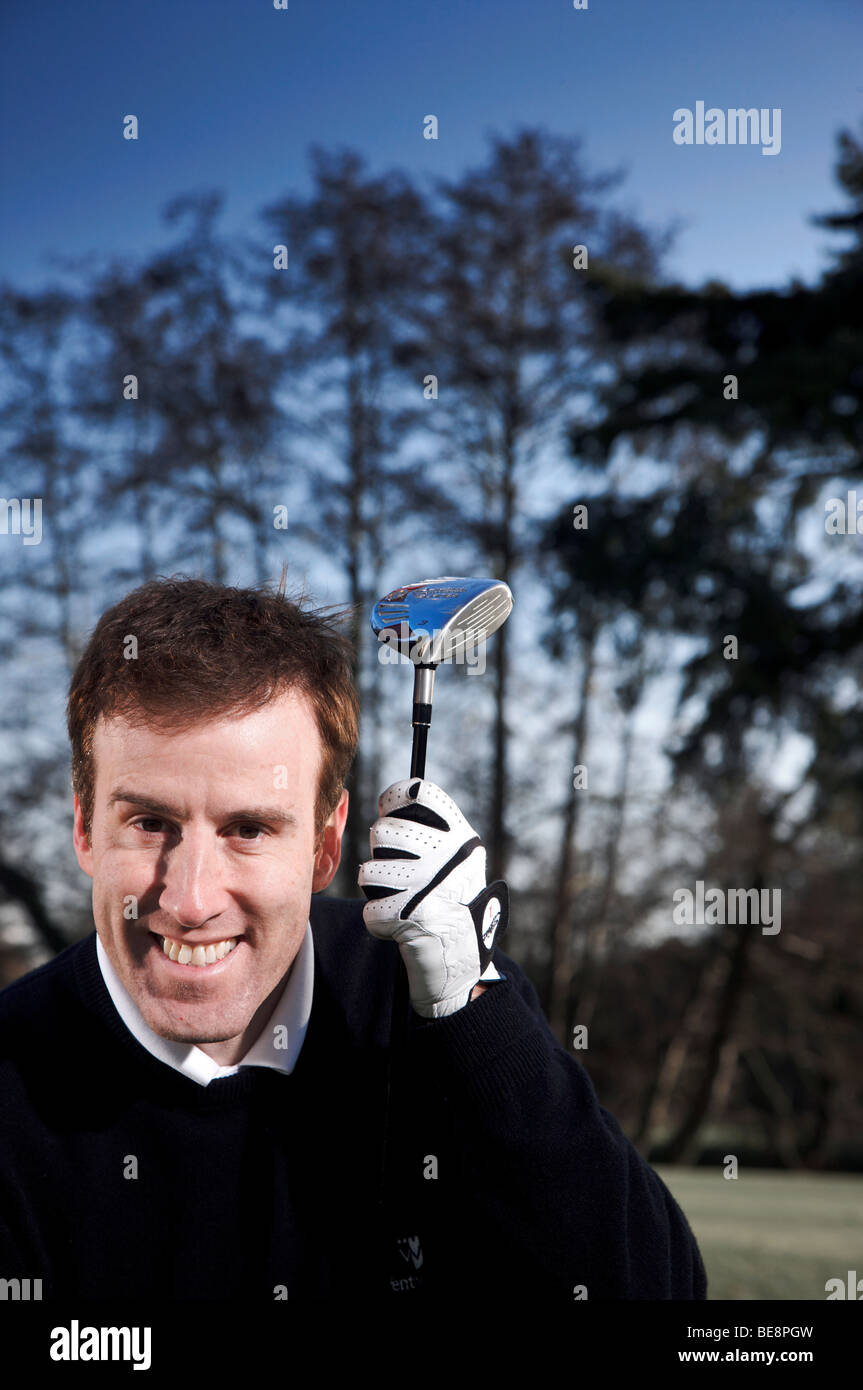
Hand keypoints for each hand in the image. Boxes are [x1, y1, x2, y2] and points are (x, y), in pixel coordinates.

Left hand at [358, 778, 507, 1017]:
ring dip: (377, 890)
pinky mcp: (411, 917)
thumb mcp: (456, 858)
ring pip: (369, 871)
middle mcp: (447, 856)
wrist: (463, 955)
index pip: (418, 793)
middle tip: (398, 870)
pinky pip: (370, 910)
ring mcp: (429, 886)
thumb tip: (389, 802)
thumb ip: (430, 830)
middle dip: (381, 854)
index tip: (390, 811)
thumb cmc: (452, 901)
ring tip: (398, 898)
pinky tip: (398, 923)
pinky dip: (378, 922)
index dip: (394, 800)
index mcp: (460, 837)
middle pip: (382, 832)